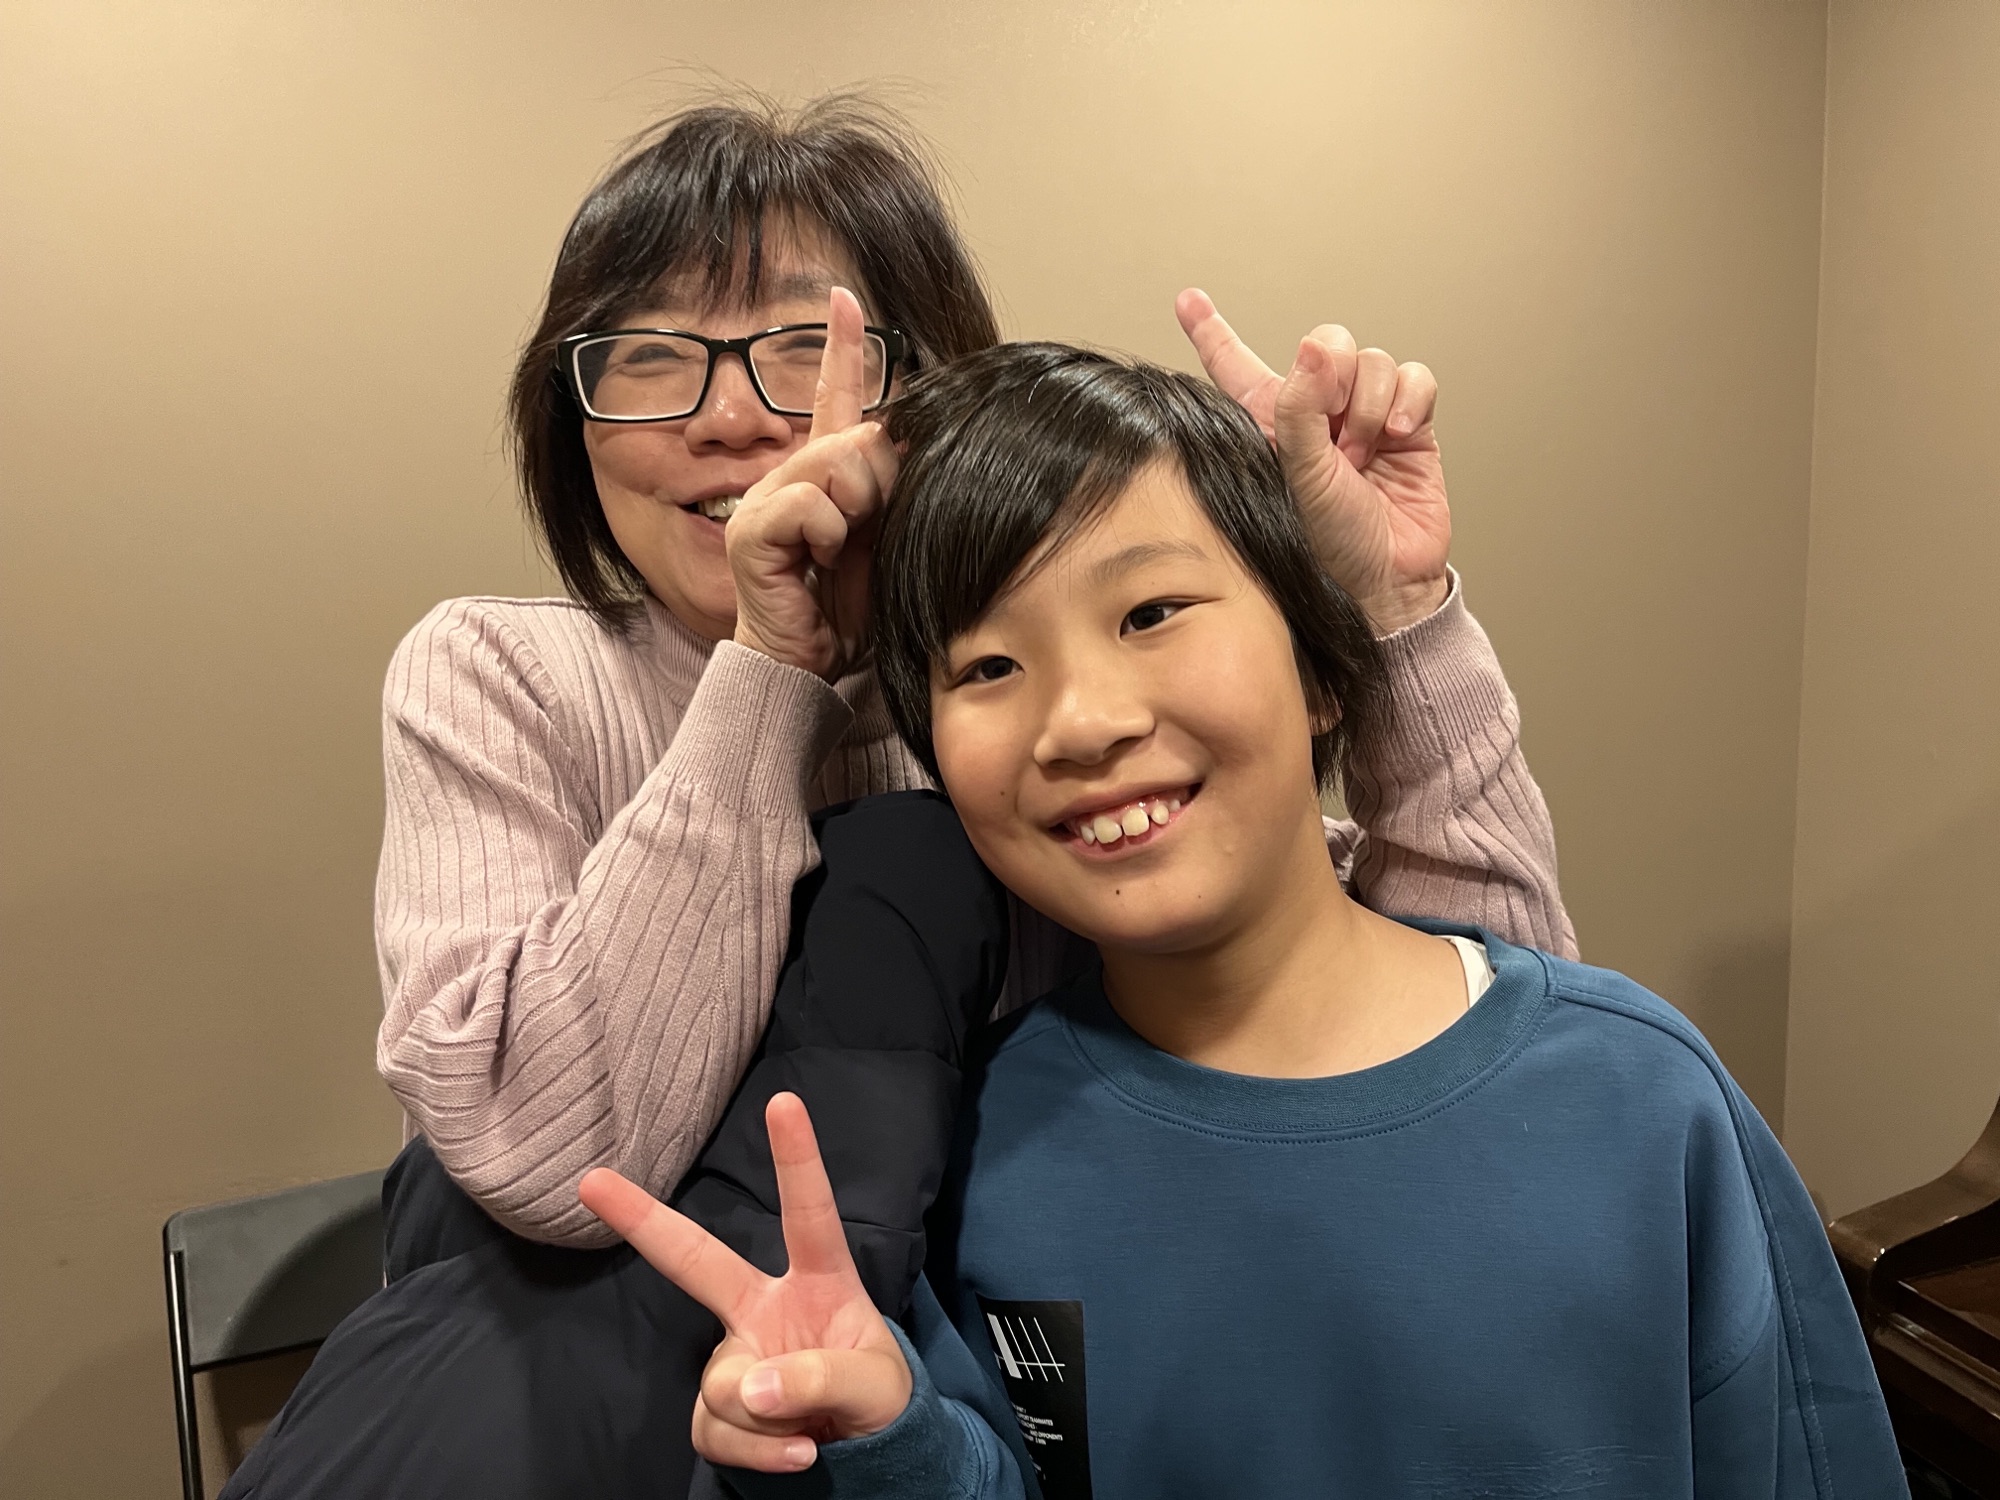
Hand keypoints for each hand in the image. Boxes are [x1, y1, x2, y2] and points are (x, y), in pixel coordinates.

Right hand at [578, 1093, 911, 1473]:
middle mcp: (764, 1309)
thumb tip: (749, 1386)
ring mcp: (734, 1357)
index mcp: (819, 1282)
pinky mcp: (715, 1410)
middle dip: (643, 1220)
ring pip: (727, 1387)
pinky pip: (716, 1431)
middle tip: (593, 1181)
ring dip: (772, 1422)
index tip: (785, 1102)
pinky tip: (798, 1454)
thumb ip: (825, 1377)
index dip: (798, 1160)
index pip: (810, 1215)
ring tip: (815, 1429)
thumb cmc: (875, 1397)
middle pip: (698, 1260)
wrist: (864, 1458)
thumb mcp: (878, 1388)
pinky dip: (759, 1454)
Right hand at [726, 288, 897, 679]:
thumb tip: (910, 436)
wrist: (808, 664)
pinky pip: (810, 506)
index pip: (832, 397)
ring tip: (841, 548)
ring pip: (836, 466)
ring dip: (857, 511)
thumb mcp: (889, 540)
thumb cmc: (851, 609)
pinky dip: (828, 534)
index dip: (839, 346)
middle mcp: (790, 476)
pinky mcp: (752, 530)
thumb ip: (897, 489)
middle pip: (860, 439)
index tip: (843, 297)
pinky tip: (818, 563)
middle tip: (866, 531)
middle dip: (882, 484)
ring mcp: (765, 499)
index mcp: (824, 474)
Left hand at [1178, 289, 1450, 634]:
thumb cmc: (1327, 543)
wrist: (1386, 578)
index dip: (1213, 331)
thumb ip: (1299, 407)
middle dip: (1335, 379)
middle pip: (1328, 343)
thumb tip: (1316, 348)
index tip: (1188, 301)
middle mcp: (1317, 413)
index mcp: (1271, 423)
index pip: (1236, 364)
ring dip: (1369, 409)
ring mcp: (1365, 416)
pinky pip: (1415, 377)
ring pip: (1374, 361)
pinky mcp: (1410, 423)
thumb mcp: (1296, 475)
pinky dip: (1407, 403)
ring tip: (1361, 459)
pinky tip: (1396, 438)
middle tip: (1335, 435)